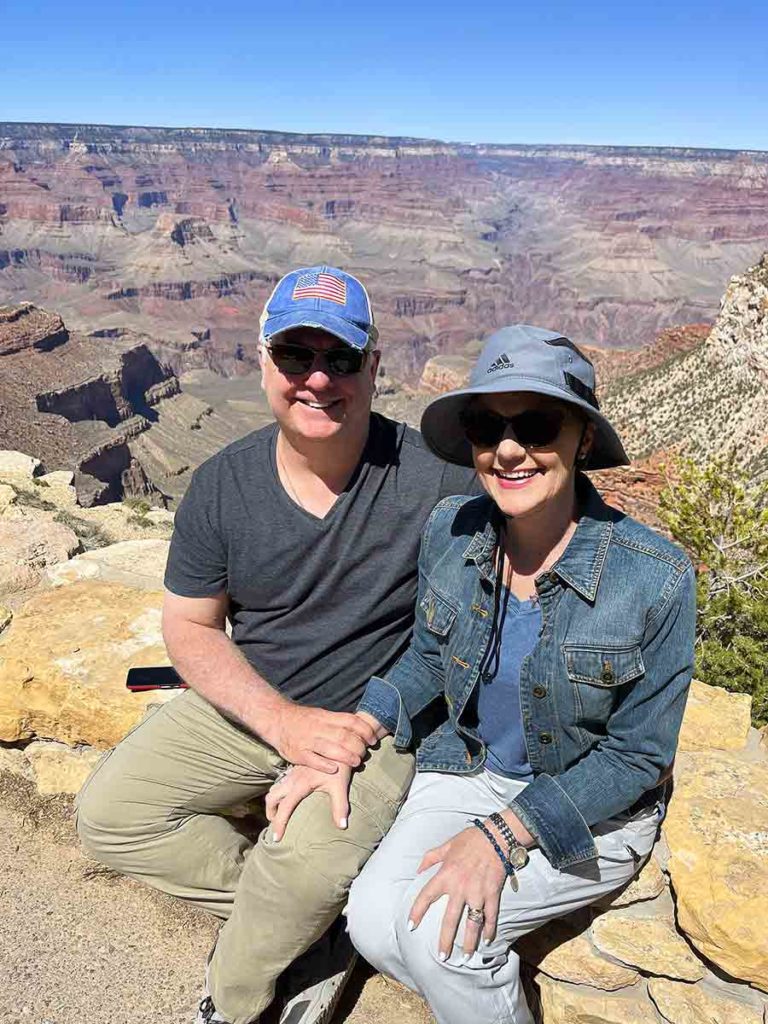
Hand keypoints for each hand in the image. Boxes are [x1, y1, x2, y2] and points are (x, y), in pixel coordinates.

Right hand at [265, 764, 352, 839]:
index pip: (284, 807)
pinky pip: (282, 781)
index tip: (277, 839)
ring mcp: (294, 772)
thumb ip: (339, 807)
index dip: (279, 824)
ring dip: (274, 801)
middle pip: (272, 796)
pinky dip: (280, 792)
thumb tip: (342, 826)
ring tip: (279, 813)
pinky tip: (289, 796)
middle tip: (276, 824)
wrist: (338, 744)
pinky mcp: (298, 768)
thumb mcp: (340, 786)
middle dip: (271, 812)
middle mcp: (293, 778)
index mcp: (301, 784)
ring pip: (275, 787)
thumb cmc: (339, 766)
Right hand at [268, 704, 377, 772]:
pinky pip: (313, 760)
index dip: (365, 730)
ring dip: (346, 756)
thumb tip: (362, 728)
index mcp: (326, 717)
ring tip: (357, 762)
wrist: (277, 719)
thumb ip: (339, 722)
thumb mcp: (321, 715)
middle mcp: (318, 728)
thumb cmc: (304, 720)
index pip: (350, 721)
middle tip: (364, 753)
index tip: (373, 740)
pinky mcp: (298, 753)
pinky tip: (334, 769)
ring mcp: (307, 741)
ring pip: (330, 748)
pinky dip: (324, 765)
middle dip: (358, 746)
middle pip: (343, 736)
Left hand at [409, 825, 507, 959]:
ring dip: (470, 942)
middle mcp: (459, 887)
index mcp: (445, 875)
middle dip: (445, 940)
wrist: (496, 836)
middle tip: (442, 956)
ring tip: (467, 957)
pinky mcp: (492, 894)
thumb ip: (430, 858)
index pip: (426, 897)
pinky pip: (491, 916)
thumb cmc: (470, 840)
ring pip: (472, 923)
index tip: (411, 926)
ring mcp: (477, 893)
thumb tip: (418, 871)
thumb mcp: (446, 845)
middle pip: (449, 920)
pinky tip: (487, 940)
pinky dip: (490, 929)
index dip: (417, 912)